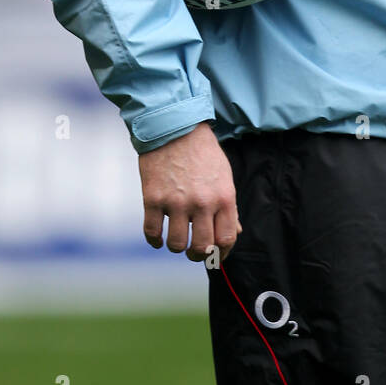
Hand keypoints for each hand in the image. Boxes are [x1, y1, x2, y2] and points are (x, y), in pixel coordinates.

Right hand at [138, 122, 241, 262]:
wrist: (175, 127)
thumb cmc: (203, 153)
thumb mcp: (224, 177)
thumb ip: (228, 207)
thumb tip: (234, 233)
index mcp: (224, 197)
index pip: (226, 239)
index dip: (221, 254)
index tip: (216, 257)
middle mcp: (202, 202)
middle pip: (202, 248)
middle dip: (198, 255)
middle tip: (194, 251)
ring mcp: (176, 201)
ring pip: (176, 244)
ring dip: (176, 247)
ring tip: (176, 239)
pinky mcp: (153, 198)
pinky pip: (152, 233)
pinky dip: (154, 240)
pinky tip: (157, 237)